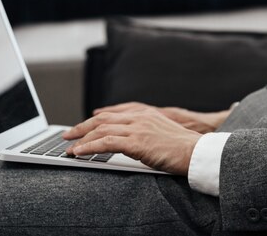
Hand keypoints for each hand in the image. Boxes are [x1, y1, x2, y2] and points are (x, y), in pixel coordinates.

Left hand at [62, 108, 201, 174]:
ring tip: (70, 147)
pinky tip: (80, 152)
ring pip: (101, 129)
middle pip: (103, 119)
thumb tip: (133, 143)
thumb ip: (146, 133)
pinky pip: (106, 142)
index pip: (114, 113)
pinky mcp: (136, 141)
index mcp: (145, 114)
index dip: (96, 119)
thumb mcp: (162, 134)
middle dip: (83, 127)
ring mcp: (137, 128)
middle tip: (69, 135)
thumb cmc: (183, 148)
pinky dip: (89, 147)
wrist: (197, 152)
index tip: (85, 124)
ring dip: (82, 138)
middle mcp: (139, 117)